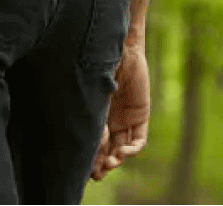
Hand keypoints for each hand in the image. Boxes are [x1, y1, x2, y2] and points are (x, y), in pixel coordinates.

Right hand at [91, 41, 149, 179]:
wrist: (120, 48)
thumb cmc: (99, 66)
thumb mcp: (92, 95)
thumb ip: (90, 117)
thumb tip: (86, 144)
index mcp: (93, 114)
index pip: (91, 143)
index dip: (87, 158)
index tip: (82, 169)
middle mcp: (108, 119)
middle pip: (105, 150)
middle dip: (100, 165)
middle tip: (96, 175)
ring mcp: (125, 118)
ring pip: (121, 149)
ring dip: (115, 160)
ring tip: (109, 165)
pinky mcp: (141, 115)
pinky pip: (138, 140)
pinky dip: (132, 150)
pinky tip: (122, 153)